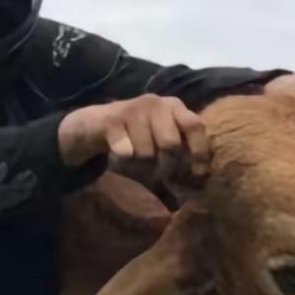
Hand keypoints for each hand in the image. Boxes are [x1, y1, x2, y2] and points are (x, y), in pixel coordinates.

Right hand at [58, 94, 208, 176]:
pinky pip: (126, 152)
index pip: (195, 126)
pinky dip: (125, 160)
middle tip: (162, 175)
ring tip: (137, 159)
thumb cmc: (135, 138)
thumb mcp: (160, 147)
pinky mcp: (112, 120)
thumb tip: (199, 191)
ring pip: (147, 152)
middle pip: (171, 144)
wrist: (94, 125)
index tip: (198, 176)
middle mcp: (156, 103)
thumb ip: (180, 162)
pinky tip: (120, 155)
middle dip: (167, 166)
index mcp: (174, 107)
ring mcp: (133, 109)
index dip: (199, 152)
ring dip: (142, 164)